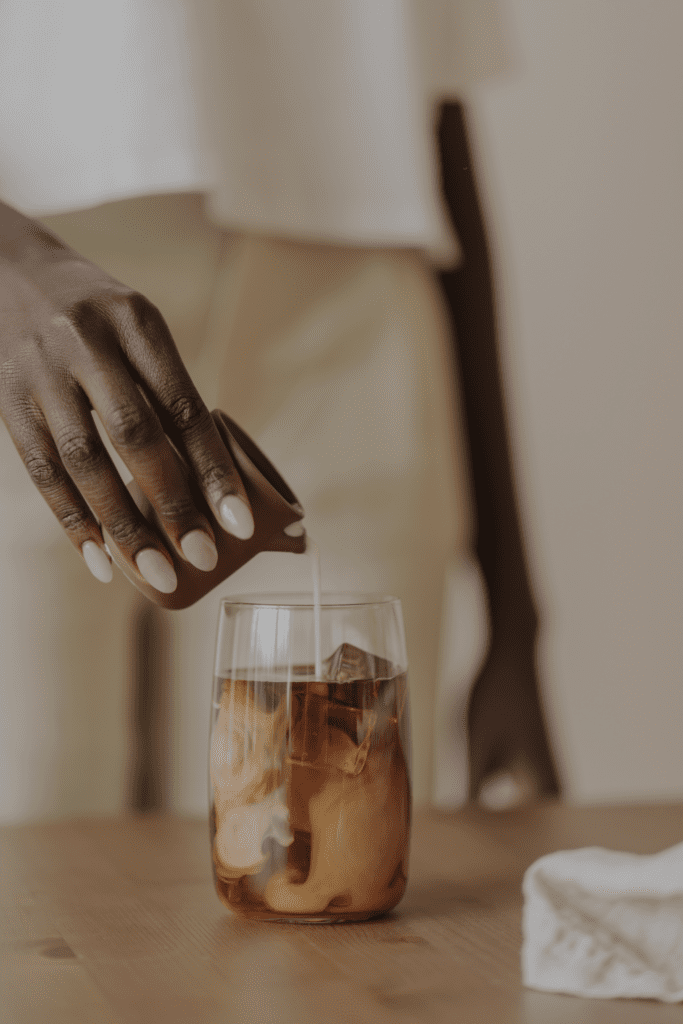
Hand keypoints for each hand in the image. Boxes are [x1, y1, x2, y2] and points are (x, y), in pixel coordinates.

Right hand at [0, 202, 253, 592]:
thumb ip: (169, 392)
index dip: (214, 469)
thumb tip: (210, 481)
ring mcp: (41, 372)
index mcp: (137, 323)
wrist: (5, 269)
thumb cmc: (96, 314)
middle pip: (134, 435)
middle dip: (171, 502)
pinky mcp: (8, 399)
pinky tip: (99, 559)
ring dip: (122, 525)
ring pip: (84, 461)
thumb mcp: (138, 328)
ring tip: (156, 573)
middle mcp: (87, 343)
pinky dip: (72, 520)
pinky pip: (41, 470)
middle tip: (201, 557)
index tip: (240, 522)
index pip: (184, 406)